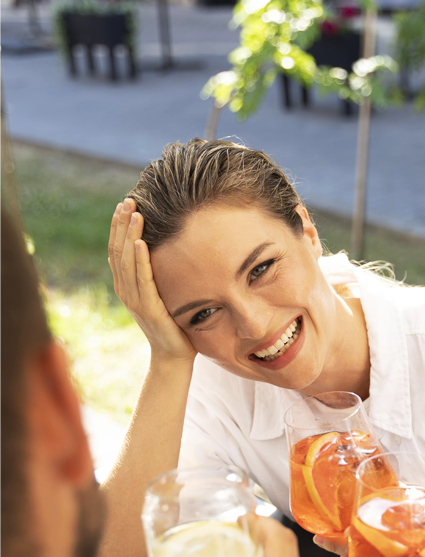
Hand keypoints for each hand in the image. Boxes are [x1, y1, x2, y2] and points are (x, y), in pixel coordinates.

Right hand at [107, 198, 195, 364]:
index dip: (118, 226)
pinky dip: (141, 261)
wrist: (173, 356)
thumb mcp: (160, 294)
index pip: (118, 249)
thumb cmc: (172, 324)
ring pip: (127, 261)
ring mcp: (134, 299)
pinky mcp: (148, 308)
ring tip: (135, 214)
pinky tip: (142, 244)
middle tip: (128, 200)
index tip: (125, 204)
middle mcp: (125, 290)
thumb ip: (153, 275)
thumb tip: (153, 250)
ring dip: (130, 236)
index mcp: (126, 285)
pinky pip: (143, 281)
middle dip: (121, 224)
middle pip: (118, 250)